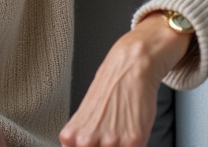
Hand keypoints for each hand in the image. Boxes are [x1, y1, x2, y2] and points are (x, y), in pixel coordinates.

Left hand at [59, 14, 190, 146]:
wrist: (129, 68)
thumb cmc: (108, 91)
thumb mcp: (86, 118)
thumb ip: (82, 139)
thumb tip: (83, 146)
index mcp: (71, 137)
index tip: (95, 143)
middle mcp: (87, 142)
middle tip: (110, 134)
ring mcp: (110, 142)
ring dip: (120, 146)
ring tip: (121, 132)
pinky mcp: (133, 141)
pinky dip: (135, 145)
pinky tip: (132, 132)